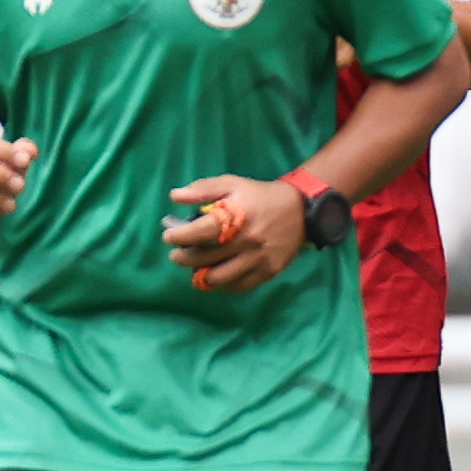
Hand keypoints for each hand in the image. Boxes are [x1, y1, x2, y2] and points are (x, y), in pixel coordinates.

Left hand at [163, 174, 310, 293]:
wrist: (301, 209)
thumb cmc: (259, 196)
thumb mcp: (232, 184)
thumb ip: (203, 189)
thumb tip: (174, 196)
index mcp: (237, 216)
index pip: (199, 232)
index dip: (178, 237)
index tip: (169, 237)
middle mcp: (248, 240)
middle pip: (204, 258)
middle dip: (183, 257)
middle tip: (177, 254)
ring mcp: (259, 258)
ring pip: (218, 278)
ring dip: (201, 274)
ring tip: (196, 267)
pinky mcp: (269, 271)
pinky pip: (238, 286)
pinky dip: (222, 283)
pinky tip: (218, 272)